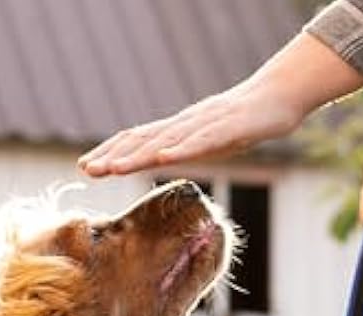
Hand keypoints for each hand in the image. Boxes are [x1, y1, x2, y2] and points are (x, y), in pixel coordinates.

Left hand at [78, 83, 304, 177]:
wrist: (277, 98)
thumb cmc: (241, 123)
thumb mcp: (204, 142)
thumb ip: (181, 150)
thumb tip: (157, 161)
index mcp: (177, 130)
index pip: (136, 140)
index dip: (110, 152)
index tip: (85, 166)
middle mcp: (184, 125)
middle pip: (143, 140)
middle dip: (113, 156)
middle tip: (86, 169)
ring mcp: (205, 125)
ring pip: (167, 141)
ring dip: (138, 155)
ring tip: (113, 168)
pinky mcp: (228, 128)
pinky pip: (203, 140)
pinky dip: (182, 149)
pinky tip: (164, 158)